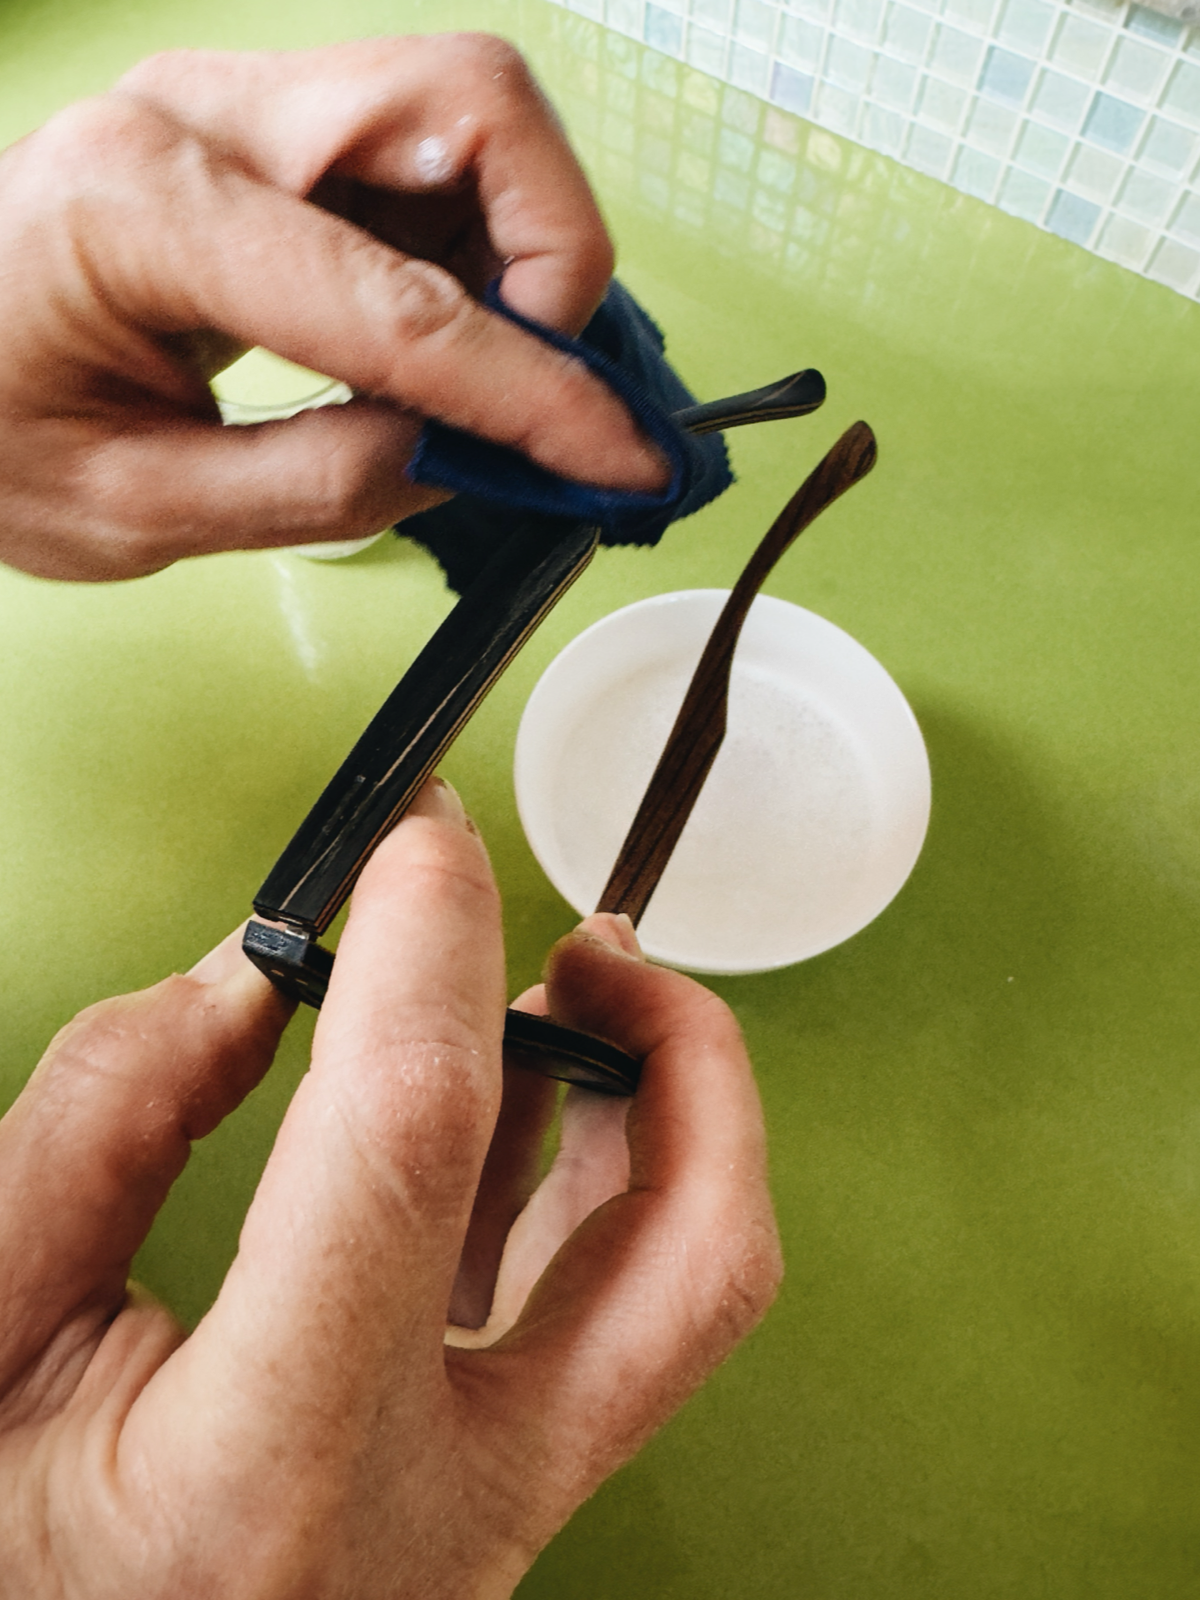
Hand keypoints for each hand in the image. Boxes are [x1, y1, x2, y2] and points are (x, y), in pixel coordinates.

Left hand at [0, 37, 666, 580]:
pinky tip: (455, 339)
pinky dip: (486, 247)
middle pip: (470, 104)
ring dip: (528, 247)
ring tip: (498, 374)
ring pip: (469, 111)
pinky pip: (434, 153)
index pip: (401, 304)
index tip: (614, 461)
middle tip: (545, 386)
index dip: (534, 390)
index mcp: (143, 209)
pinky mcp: (275, 132)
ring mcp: (243, 107)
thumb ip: (318, 489)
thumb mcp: (130, 513)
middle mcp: (204, 116)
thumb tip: (461, 457)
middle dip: (556, 254)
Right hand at [0, 780, 779, 1598]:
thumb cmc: (3, 1559)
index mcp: (269, 1469)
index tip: (421, 836)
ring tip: (560, 1002)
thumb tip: (249, 981)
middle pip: (690, 1251)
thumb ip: (103, 1123)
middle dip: (683, 1055)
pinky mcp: (501, 1504)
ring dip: (661, 1110)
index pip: (411, 1131)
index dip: (431, 939)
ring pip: (686, 1290)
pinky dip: (595, 1185)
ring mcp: (497, 1524)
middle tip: (598, 946)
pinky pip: (611, 1321)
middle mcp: (440, 1515)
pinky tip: (517, 1114)